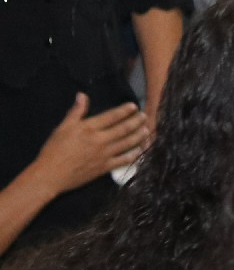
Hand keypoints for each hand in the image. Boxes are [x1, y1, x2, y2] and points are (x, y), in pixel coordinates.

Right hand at [31, 94, 147, 190]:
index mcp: (89, 128)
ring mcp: (104, 154)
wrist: (50, 175)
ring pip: (127, 143)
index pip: (111, 116)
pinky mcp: (105, 168)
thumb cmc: (54, 150)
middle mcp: (99, 140)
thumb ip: (75, 112)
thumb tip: (82, 95)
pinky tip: (140, 150)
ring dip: (138, 136)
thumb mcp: (62, 127)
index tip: (134, 106)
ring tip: (147, 130)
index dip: (124, 110)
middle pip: (123, 129)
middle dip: (136, 121)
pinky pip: (123, 160)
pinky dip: (134, 155)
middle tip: (145, 116)